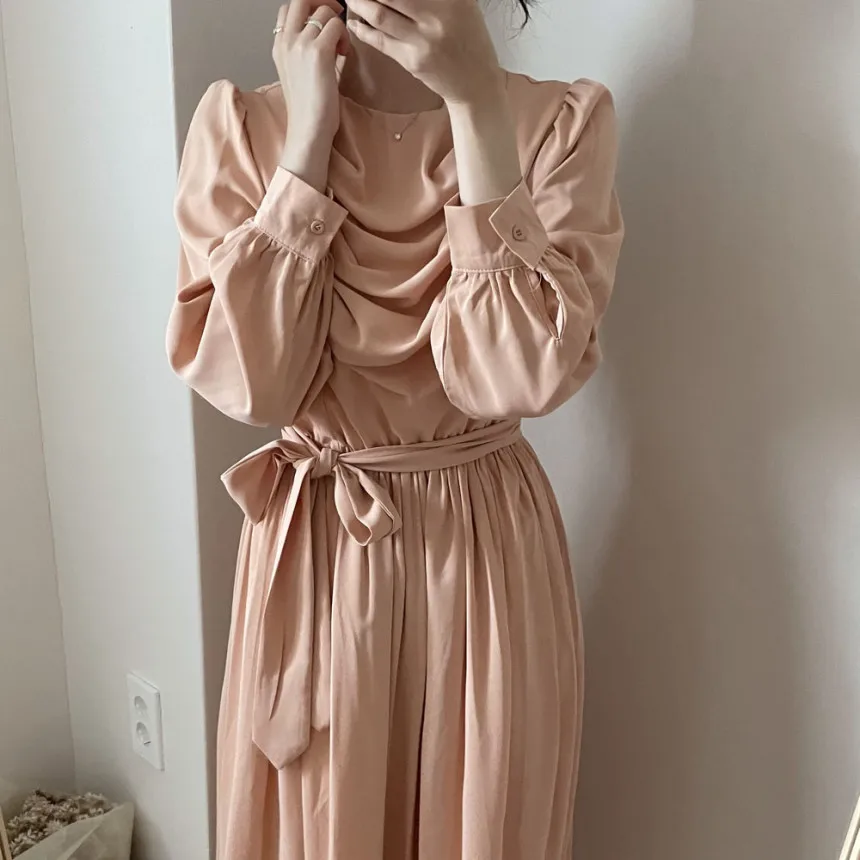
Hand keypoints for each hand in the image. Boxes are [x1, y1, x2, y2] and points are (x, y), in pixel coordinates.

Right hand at [273, 0, 349, 189]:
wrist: (308, 130)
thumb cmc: (309, 110)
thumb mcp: (299, 74)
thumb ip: (305, 51)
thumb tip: (325, 36)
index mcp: (279, 47)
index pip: (289, 9)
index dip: (309, 9)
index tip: (324, 22)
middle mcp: (286, 41)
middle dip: (323, 3)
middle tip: (336, 19)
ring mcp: (300, 45)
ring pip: (323, 13)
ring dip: (338, 26)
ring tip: (341, 49)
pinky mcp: (318, 53)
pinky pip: (336, 26)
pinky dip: (344, 37)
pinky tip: (344, 55)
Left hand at [345, 0, 503, 106]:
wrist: (475, 83)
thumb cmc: (469, 39)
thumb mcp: (462, 5)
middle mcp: (437, 17)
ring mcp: (423, 41)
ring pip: (380, 15)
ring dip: (359, 3)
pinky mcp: (412, 61)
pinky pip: (381, 41)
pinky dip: (363, 30)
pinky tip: (354, 22)